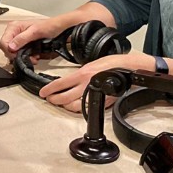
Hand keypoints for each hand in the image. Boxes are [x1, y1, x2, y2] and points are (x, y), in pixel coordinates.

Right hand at [0, 17, 65, 56]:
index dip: (9, 51)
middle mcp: (15, 32)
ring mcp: (19, 39)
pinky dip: (27, 57)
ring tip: (33, 57)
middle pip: (7, 49)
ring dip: (23, 58)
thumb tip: (11, 46)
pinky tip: (34, 56)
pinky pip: (21, 54)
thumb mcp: (35, 32)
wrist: (60, 28)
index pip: (4, 42)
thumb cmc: (49, 26)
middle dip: (16, 56)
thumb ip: (22, 39)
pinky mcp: (25, 44)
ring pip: (14, 53)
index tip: (17, 56)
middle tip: (27, 58)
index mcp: (14, 27)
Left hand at [38, 52, 154, 112]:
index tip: (43, 92)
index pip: (60, 84)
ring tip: (60, 102)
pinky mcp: (102, 102)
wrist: (129, 69)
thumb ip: (79, 74)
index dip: (49, 89)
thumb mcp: (91, 64)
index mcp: (83, 74)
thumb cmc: (113, 63)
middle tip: (50, 98)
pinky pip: (86, 108)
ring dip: (65, 106)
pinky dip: (77, 108)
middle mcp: (87, 85)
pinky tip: (74, 105)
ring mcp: (95, 95)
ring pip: (74, 107)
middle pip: (64, 99)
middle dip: (54, 99)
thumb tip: (69, 81)